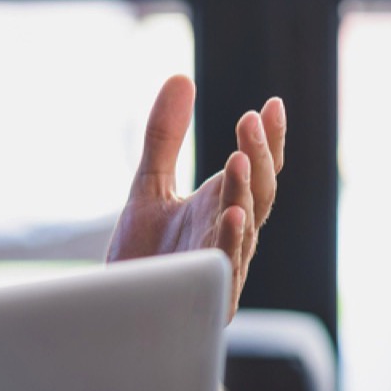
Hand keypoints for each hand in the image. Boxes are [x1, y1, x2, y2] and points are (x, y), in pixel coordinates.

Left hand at [105, 74, 285, 318]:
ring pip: (246, 225)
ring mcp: (222, 263)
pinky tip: (232, 215)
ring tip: (240, 158)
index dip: (270, 139)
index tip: (272, 104)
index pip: (258, 168)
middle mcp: (230, 233)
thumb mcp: (149, 185)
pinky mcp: (206, 293)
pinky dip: (231, 241)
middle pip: (261, 190)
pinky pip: (224, 265)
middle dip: (260, 155)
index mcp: (223, 206)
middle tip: (251, 119)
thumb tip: (180, 77)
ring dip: (246, 191)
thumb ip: (166, 137)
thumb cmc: (144, 255)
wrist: (118, 314)